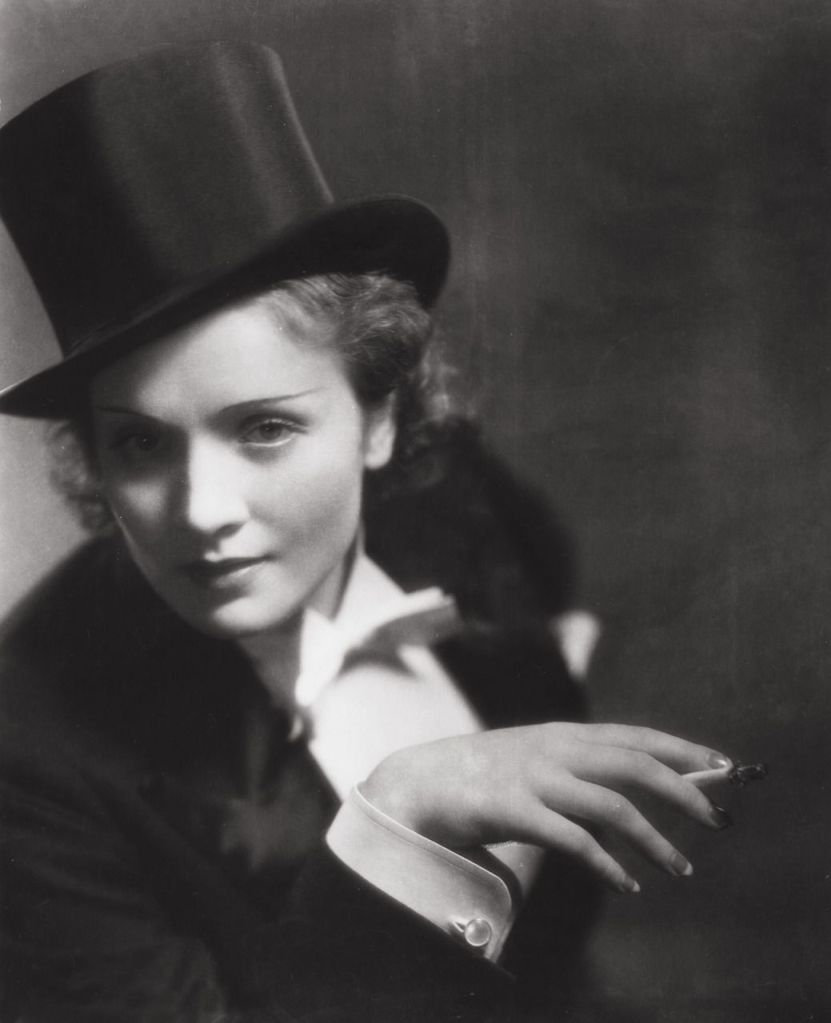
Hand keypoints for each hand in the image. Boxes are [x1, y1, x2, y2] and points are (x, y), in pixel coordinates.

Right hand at [362, 722, 732, 892]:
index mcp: (562, 734)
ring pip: (612, 805)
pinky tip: (626, 883)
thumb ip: (576, 773)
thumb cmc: (481, 777)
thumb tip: (625, 804)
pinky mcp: (513, 809)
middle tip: (717, 820)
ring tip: (681, 869)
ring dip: (654, 840)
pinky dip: (607, 864)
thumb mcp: (535, 762)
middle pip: (635, 764)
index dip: (681, 748)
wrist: (417, 782)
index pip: (635, 735)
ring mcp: (534, 777)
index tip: (722, 765)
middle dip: (684, 791)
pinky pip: (573, 840)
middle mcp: (554, 748)